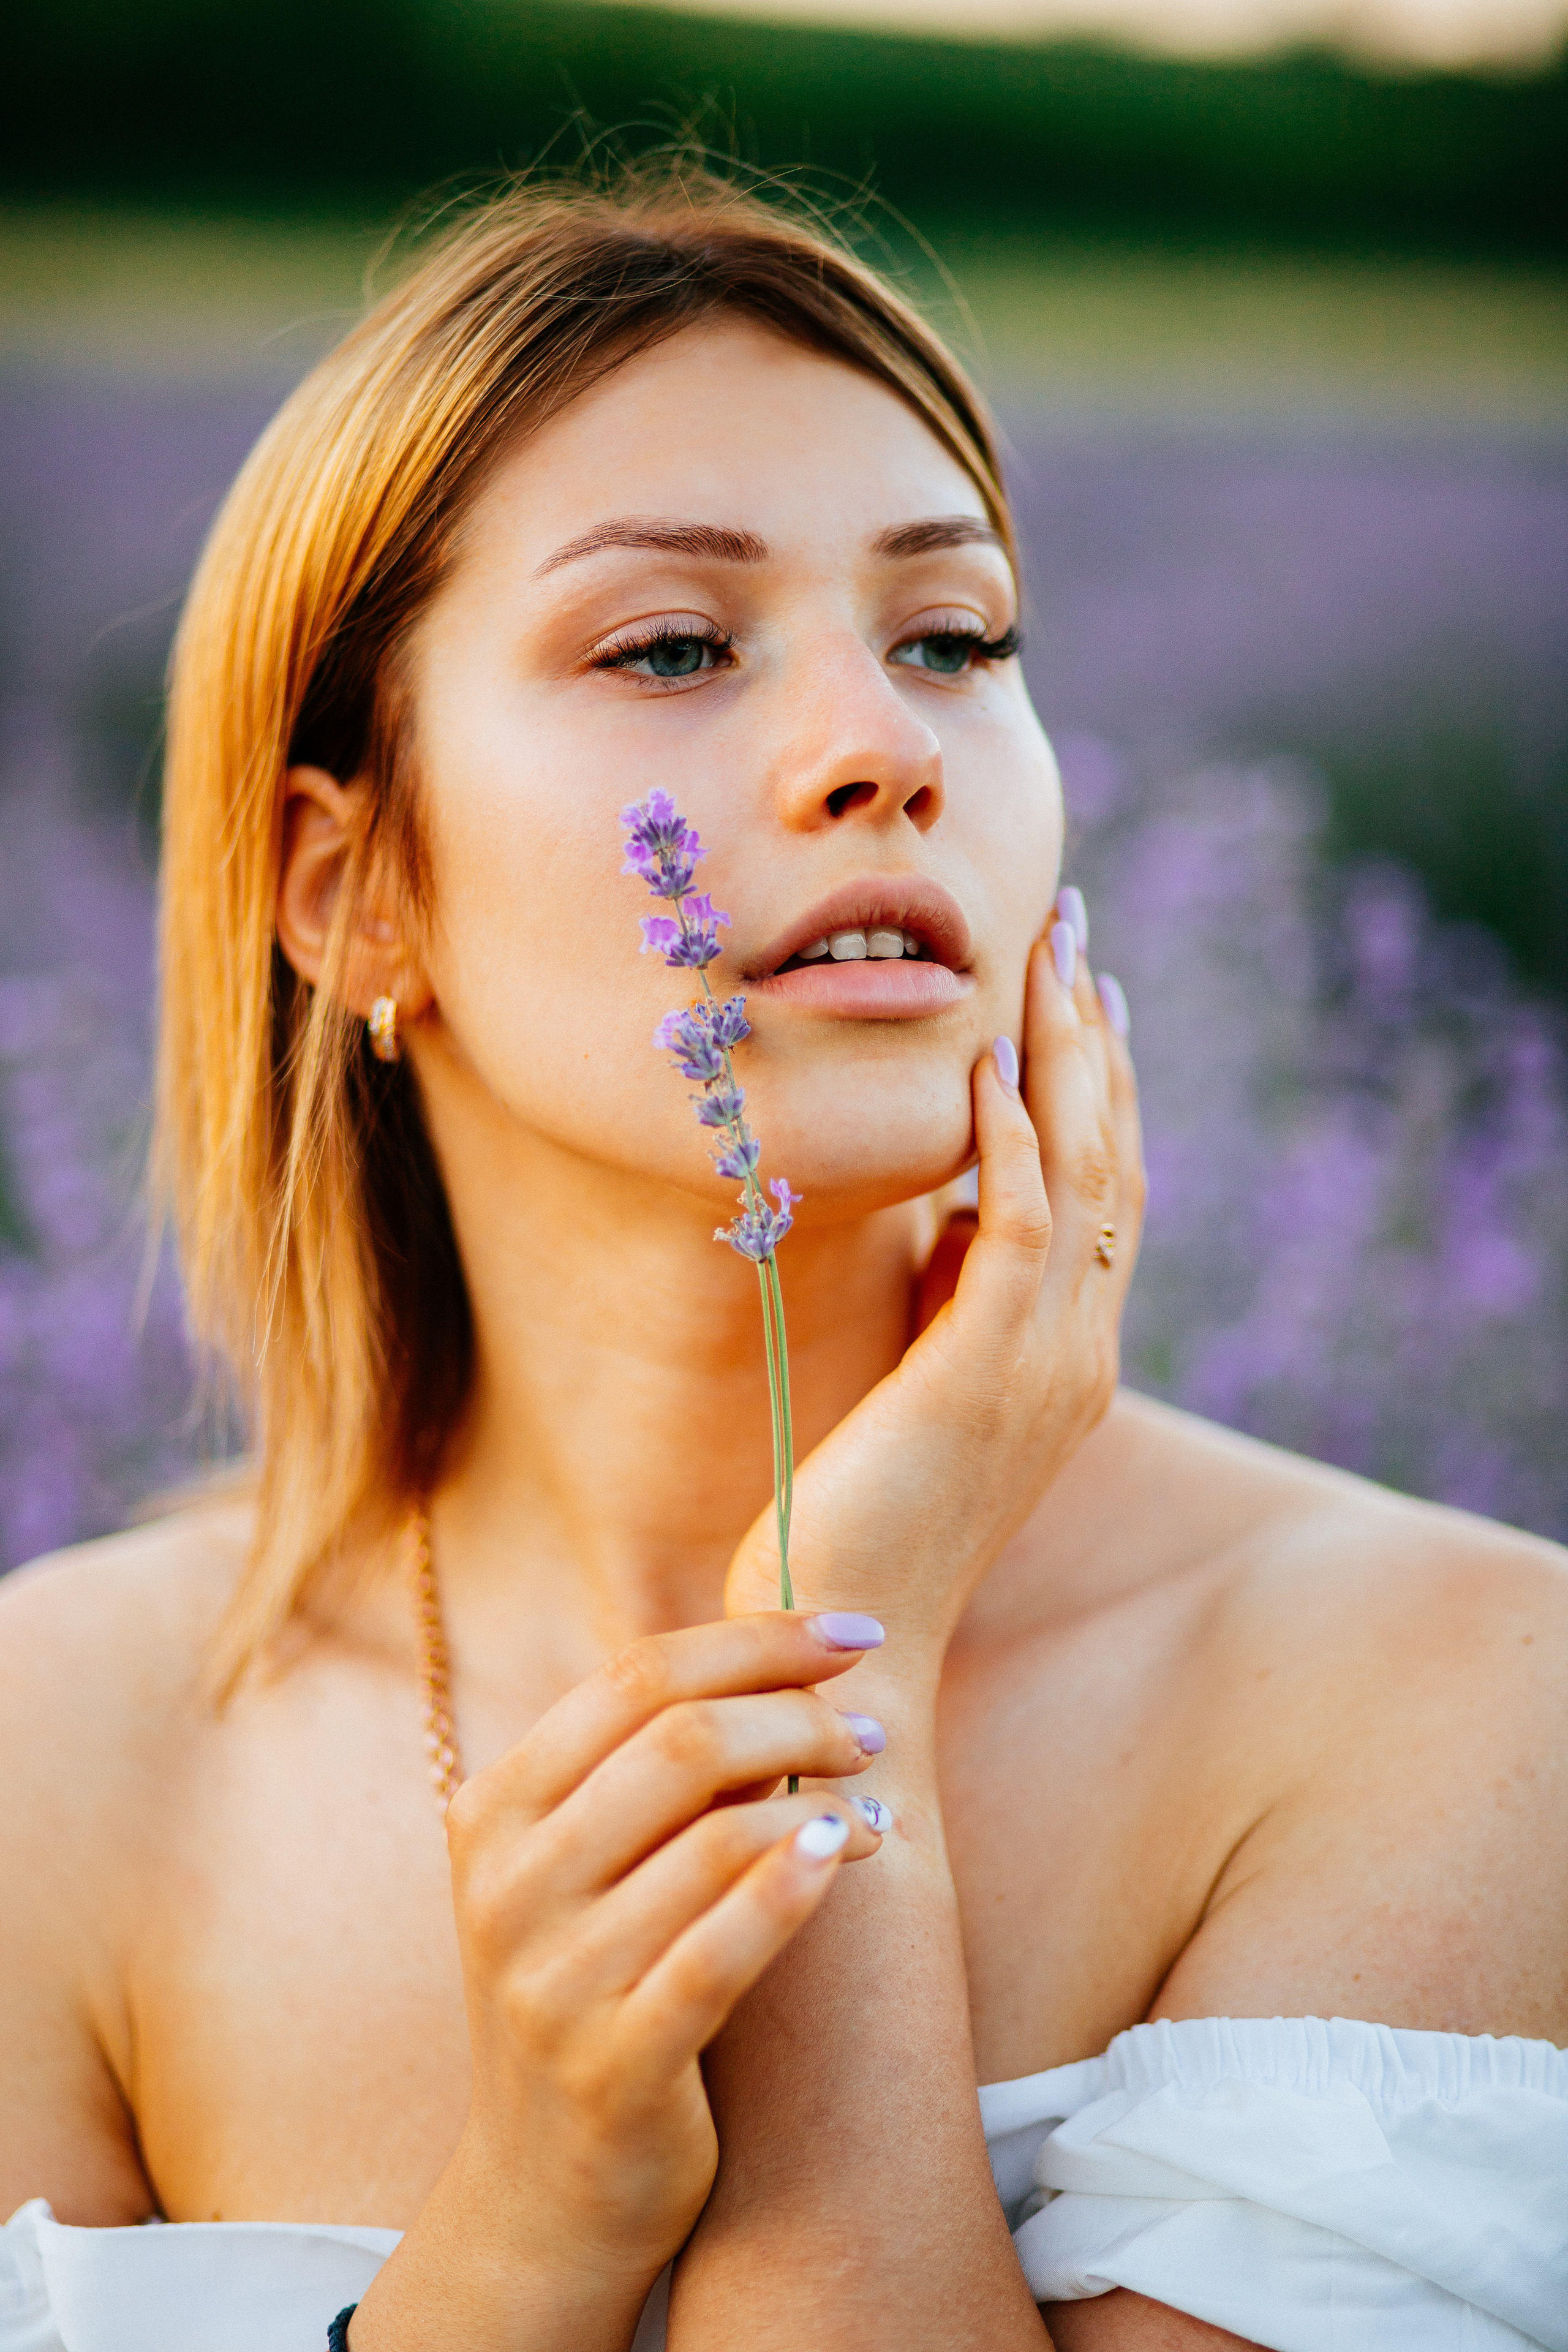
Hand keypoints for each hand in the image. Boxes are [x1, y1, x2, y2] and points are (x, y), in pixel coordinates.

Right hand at [349, 1613, 884, 2351]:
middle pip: (682, 1738)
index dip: (759, 1638)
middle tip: (871, 1729)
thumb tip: (784, 1657)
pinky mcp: (612, 2066)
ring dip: (821, 1800)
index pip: (637, 1674)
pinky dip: (797, 1887)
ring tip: (879, 1809)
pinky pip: (723, 1953)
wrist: (543, 2194)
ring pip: (715, 1836)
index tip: (855, 1631)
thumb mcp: (581, 1868)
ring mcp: (551, 1979)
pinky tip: (852, 1851)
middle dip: (800, 1714)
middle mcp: (507, 1883)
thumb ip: (644, 1769)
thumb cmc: (591, 1989)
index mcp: (492, 1808)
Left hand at [725, 919, 1142, 1672]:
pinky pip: (1017, 1226)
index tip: (1080, 991)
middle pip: (1111, 1159)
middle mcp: (1077, 1353)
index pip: (1103, 1193)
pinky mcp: (985, 1374)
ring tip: (1048, 954)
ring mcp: (1046, 1365)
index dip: (1097, 1086)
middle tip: (1075, 931)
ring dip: (1065, 1054)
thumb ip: (949, 1306)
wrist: (847, 1655)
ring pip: (1082, 1171)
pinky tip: (987, 1060)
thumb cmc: (860, 1529)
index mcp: (1064, 1357)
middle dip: (1093, 1038)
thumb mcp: (919, 1390)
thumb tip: (943, 1213)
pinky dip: (1011, 1137)